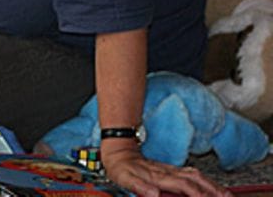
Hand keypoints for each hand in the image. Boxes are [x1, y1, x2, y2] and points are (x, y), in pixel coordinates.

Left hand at [102, 141, 231, 196]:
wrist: (119, 151)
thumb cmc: (121, 167)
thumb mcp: (125, 179)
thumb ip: (139, 186)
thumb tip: (152, 194)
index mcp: (158, 176)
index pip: (183, 185)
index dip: (197, 193)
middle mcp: (168, 171)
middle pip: (196, 180)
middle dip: (213, 189)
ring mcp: (171, 170)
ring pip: (197, 176)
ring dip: (212, 185)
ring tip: (226, 194)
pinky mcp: (171, 170)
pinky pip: (193, 174)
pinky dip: (205, 180)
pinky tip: (211, 185)